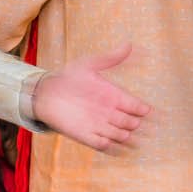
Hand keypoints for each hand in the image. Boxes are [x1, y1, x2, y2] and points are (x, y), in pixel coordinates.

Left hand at [29, 44, 151, 151]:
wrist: (46, 93)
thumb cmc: (68, 77)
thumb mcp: (89, 65)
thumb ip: (110, 58)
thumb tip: (130, 44)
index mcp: (116, 97)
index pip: (138, 107)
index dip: (144, 110)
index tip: (146, 110)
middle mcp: (111, 113)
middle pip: (132, 124)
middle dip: (135, 125)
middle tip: (132, 122)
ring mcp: (101, 126)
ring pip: (122, 137)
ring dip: (125, 138)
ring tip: (124, 135)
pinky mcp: (88, 137)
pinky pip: (104, 146)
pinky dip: (111, 147)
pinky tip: (111, 143)